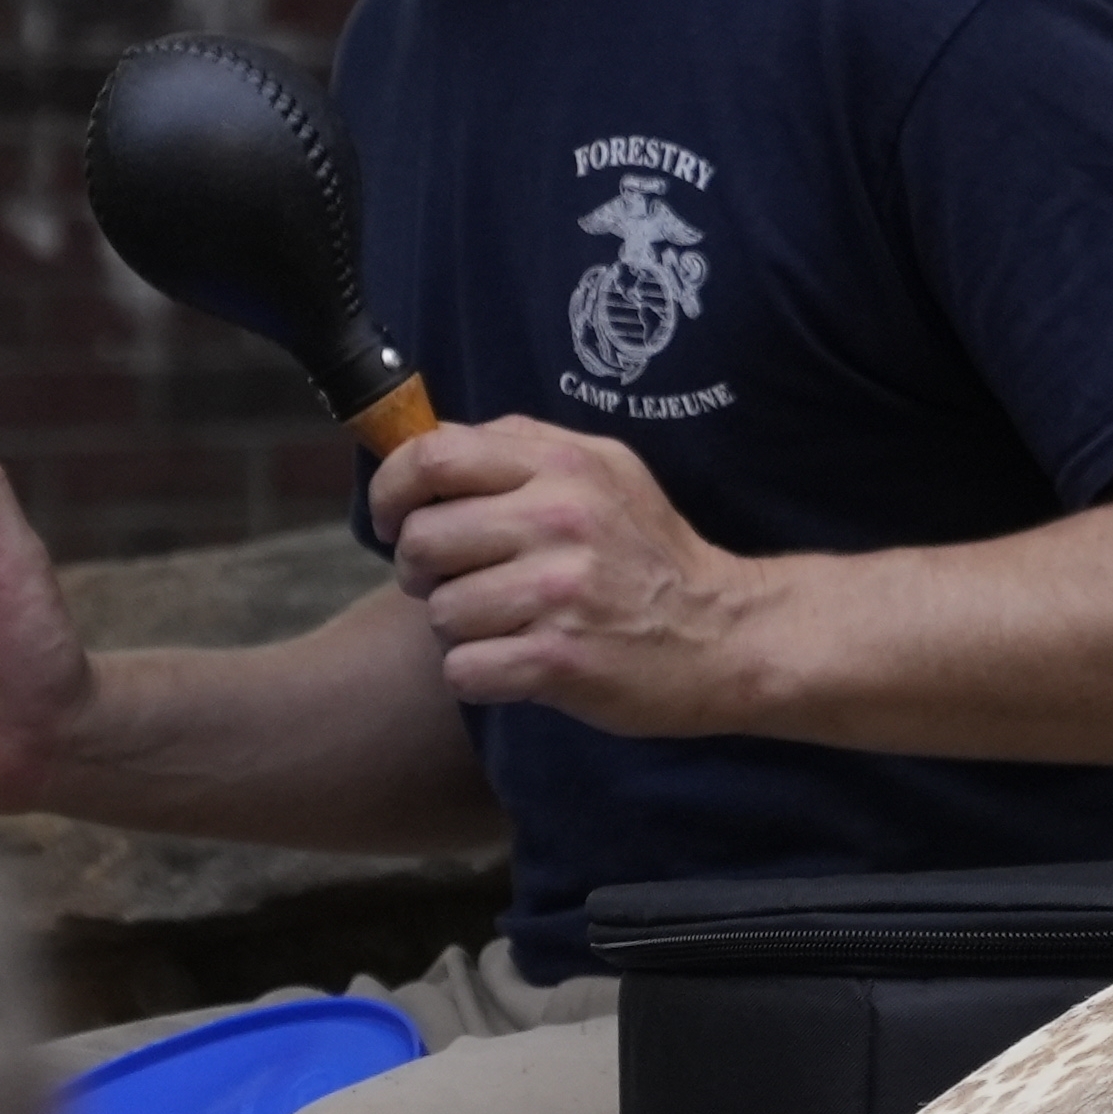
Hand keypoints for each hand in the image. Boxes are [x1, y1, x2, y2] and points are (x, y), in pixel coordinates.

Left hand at [373, 418, 759, 735]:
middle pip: (423, 540)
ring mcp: (560, 591)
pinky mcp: (559, 659)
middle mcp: (561, 519)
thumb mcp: (604, 471)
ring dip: (460, 628)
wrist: (721, 632)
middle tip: (461, 580)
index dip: (392, 489)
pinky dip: (480, 673)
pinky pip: (463, 669)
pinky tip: (519, 661)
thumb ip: (521, 447)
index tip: (396, 520)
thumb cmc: (648, 553)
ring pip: (440, 612)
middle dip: (423, 571)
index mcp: (564, 465)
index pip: (434, 456)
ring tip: (508, 622)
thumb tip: (424, 440)